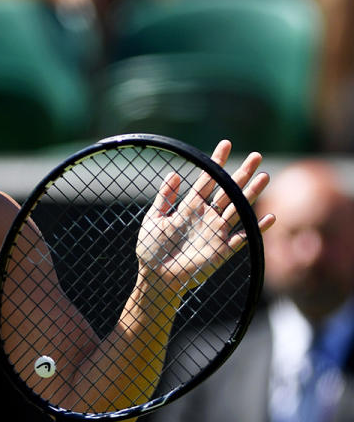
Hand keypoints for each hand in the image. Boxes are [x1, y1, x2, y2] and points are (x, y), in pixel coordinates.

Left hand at [136, 140, 274, 294]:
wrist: (157, 277)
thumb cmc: (151, 250)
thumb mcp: (154, 219)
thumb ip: (165, 197)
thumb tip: (174, 173)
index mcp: (190, 207)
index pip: (207, 180)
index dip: (216, 162)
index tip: (226, 144)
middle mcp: (207, 217)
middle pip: (228, 190)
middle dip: (242, 174)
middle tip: (257, 156)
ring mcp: (217, 232)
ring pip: (239, 208)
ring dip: (252, 194)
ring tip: (265, 176)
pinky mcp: (223, 250)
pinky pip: (243, 237)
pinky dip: (257, 228)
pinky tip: (270, 217)